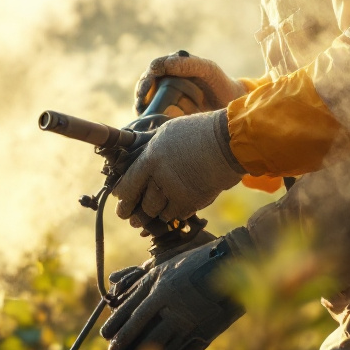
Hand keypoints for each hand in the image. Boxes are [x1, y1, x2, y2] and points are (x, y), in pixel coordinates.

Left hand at [100, 228, 252, 349]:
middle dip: (123, 348)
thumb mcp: (166, 267)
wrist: (236, 263)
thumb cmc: (196, 262)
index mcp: (159, 286)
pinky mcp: (206, 332)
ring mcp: (189, 320)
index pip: (129, 312)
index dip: (116, 327)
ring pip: (159, 349)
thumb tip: (117, 297)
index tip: (106, 337)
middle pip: (140, 333)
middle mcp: (171, 305)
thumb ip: (144, 283)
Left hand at [114, 110, 243, 224]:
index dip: (122, 196)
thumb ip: (149, 146)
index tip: (120, 198)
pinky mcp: (194, 201)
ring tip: (152, 214)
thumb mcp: (167, 131)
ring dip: (156, 214)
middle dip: (134, 214)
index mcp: (150, 158)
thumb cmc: (198, 131)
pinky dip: (175, 213)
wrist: (228, 141)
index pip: (127, 186)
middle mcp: (161, 178)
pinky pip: (178, 215)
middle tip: (131, 218)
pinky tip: (175, 208)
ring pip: (159, 214)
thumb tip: (134, 151)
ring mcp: (178, 192)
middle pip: (141, 205)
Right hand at [134, 51, 246, 114]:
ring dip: (141, 105)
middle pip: (147, 82)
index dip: (147, 78)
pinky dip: (149, 115)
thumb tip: (161, 65)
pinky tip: (148, 121)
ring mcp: (168, 93)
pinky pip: (154, 111)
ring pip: (147, 97)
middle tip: (140, 104)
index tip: (145, 89)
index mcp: (175, 64)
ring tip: (141, 114)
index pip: (155, 68)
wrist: (231, 103)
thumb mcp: (208, 70)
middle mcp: (168, 77)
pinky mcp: (170, 108)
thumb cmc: (220, 84)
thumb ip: (188, 64)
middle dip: (141, 92)